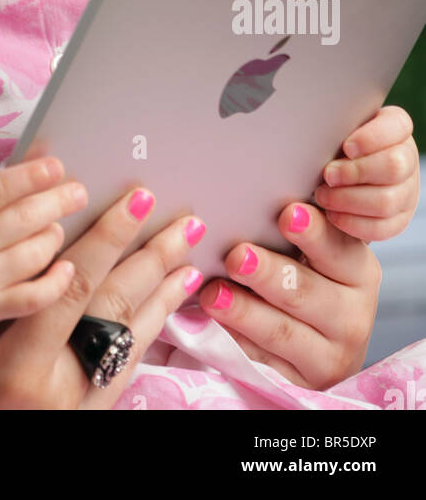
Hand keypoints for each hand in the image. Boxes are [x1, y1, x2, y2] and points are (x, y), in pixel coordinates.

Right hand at [0, 142, 204, 409]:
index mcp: (14, 373)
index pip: (74, 289)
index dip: (107, 239)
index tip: (133, 199)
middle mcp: (56, 395)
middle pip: (114, 310)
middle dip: (150, 257)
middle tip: (182, 218)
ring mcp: (76, 412)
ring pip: (130, 342)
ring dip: (161, 294)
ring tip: (188, 256)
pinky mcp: (82, 422)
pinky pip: (124, 371)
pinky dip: (148, 332)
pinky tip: (163, 308)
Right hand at [0, 142, 87, 340]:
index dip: (29, 176)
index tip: (56, 166)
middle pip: (19, 220)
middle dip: (55, 202)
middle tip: (78, 191)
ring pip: (31, 255)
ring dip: (52, 236)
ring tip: (59, 225)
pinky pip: (31, 298)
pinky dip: (54, 282)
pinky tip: (66, 267)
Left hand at [198, 199, 380, 390]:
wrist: (323, 343)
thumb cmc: (308, 277)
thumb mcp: (317, 255)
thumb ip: (299, 228)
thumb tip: (253, 190)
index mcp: (358, 272)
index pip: (338, 250)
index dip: (313, 233)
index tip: (287, 213)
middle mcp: (352, 316)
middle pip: (305, 292)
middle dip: (269, 273)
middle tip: (237, 255)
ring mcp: (330, 355)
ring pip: (283, 332)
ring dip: (245, 311)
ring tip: (214, 293)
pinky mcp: (302, 382)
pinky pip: (265, 362)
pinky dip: (237, 341)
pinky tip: (215, 325)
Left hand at [313, 105, 419, 240]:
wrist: (328, 190)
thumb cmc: (323, 155)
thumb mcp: (321, 145)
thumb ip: (315, 152)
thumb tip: (297, 205)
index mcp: (391, 128)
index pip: (397, 124)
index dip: (372, 137)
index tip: (346, 147)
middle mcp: (404, 158)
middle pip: (394, 166)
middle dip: (355, 172)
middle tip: (327, 175)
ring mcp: (405, 190)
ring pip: (387, 200)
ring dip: (349, 200)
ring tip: (323, 196)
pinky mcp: (398, 219)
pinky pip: (382, 228)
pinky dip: (352, 223)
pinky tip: (332, 214)